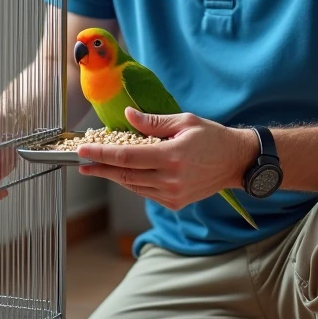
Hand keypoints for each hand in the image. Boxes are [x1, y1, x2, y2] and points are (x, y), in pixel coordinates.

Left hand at [77, 107, 258, 211]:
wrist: (236, 162)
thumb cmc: (212, 137)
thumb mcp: (184, 121)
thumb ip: (153, 122)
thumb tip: (128, 116)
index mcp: (172, 157)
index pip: (126, 156)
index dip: (101, 153)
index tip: (83, 150)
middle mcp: (170, 179)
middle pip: (124, 174)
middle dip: (101, 167)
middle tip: (82, 163)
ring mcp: (173, 194)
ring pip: (132, 186)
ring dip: (113, 176)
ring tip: (97, 167)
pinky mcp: (175, 202)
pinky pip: (145, 192)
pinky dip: (131, 182)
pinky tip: (122, 173)